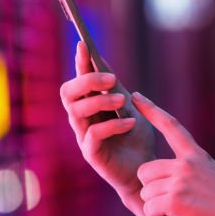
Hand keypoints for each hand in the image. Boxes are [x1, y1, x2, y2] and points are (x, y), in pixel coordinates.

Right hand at [59, 41, 156, 199]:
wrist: (147, 171)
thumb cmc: (137, 139)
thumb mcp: (131, 108)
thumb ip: (117, 89)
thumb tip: (103, 62)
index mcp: (90, 106)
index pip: (78, 80)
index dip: (79, 63)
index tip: (84, 44)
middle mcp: (82, 119)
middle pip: (68, 93)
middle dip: (87, 80)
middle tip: (112, 79)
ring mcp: (84, 136)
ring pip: (76, 111)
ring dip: (100, 101)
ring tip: (122, 101)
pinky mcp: (92, 154)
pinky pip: (93, 134)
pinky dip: (112, 124)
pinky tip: (130, 123)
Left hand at [133, 93, 214, 215]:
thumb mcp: (211, 177)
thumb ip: (189, 170)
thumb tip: (160, 176)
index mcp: (196, 155)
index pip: (171, 126)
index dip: (151, 110)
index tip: (136, 96)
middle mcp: (187, 163)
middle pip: (145, 170)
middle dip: (151, 189)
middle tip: (170, 203)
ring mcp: (180, 180)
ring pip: (145, 191)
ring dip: (156, 206)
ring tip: (178, 214)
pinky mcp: (174, 199)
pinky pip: (149, 208)